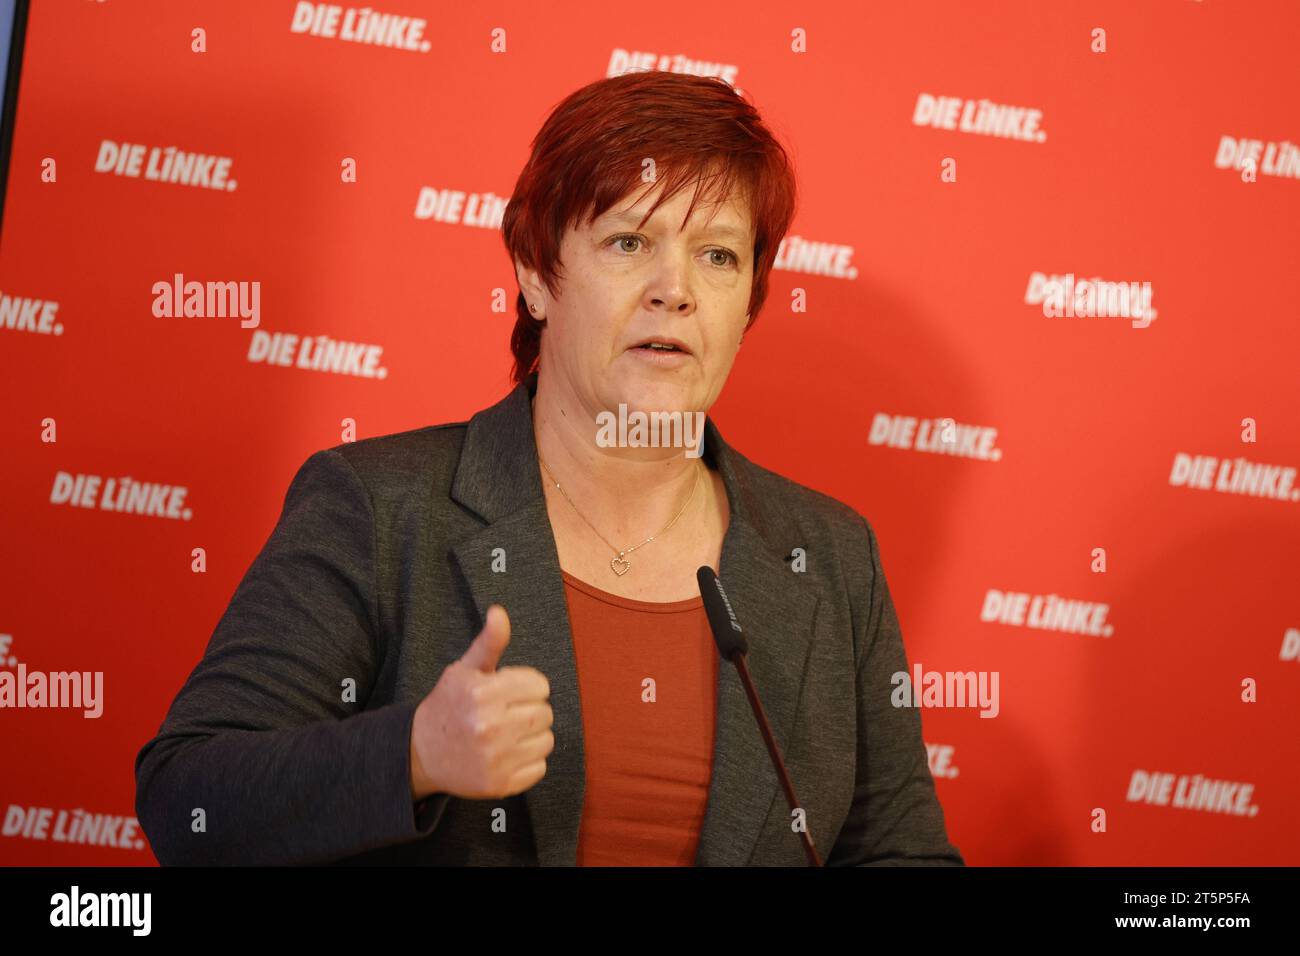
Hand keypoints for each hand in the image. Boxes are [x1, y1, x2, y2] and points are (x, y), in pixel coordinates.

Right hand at [409, 605, 553, 800]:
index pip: (540, 686)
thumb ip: (488, 643)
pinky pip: (539, 767)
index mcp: (482, 693)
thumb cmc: (449, 705)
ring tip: (508, 733)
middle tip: (507, 713)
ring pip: (546, 740)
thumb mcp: (464, 670)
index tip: (509, 692)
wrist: (421, 753)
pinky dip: (528, 760)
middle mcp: (489, 727)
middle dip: (530, 709)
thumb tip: (500, 612)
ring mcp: (495, 759)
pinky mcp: (500, 785)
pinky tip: (506, 754)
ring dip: (532, 735)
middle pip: (545, 713)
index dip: (527, 686)